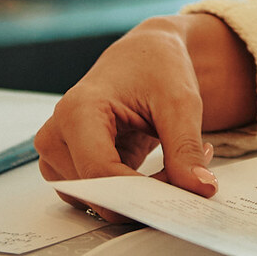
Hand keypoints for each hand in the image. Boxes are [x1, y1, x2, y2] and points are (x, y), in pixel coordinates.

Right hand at [35, 13, 256, 219]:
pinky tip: (160, 168)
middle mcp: (57, 135)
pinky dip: (132, 192)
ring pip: (98, 201)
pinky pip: (99, 197)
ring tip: (176, 163)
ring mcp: (58, 154)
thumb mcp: (180, 102)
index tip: (181, 195)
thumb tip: (200, 189)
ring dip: (140, 196)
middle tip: (189, 176)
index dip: (141, 193)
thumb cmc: (156, 68)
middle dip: (146, 195)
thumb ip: (186, 149)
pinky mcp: (69, 167)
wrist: (145, 55)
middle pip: (98, 191)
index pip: (100, 173)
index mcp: (77, 111)